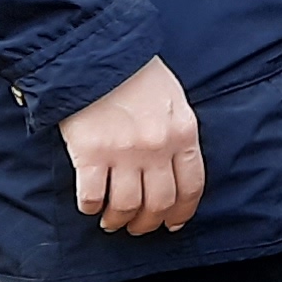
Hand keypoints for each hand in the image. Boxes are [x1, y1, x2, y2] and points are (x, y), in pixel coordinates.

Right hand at [58, 59, 202, 233]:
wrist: (96, 53)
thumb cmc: (135, 73)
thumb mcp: (173, 99)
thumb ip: (176, 133)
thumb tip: (175, 167)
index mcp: (183, 132)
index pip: (191, 186)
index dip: (182, 212)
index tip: (173, 223)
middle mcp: (157, 147)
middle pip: (160, 203)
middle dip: (149, 223)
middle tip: (138, 228)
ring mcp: (124, 152)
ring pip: (127, 206)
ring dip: (119, 220)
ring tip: (111, 222)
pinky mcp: (91, 153)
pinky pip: (92, 196)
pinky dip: (91, 208)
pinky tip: (90, 206)